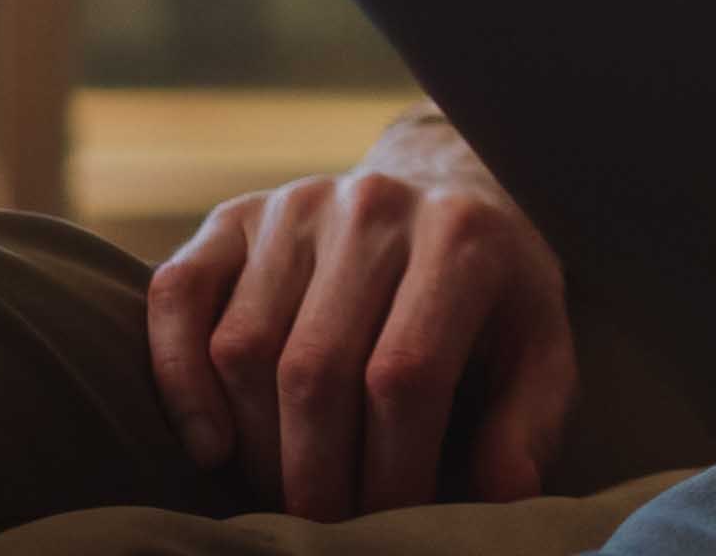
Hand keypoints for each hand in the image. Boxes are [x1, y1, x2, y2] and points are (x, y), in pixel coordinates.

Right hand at [146, 109, 575, 518]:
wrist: (443, 193)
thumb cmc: (490, 295)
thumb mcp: (539, 346)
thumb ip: (530, 418)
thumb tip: (504, 489)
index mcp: (460, 236)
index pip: (404, 374)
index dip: (392, 469)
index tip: (393, 523)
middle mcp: (373, 207)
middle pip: (314, 369)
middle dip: (316, 475)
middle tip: (327, 526)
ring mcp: (296, 206)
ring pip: (242, 347)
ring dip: (256, 444)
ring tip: (288, 488)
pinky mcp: (234, 216)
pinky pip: (176, 296)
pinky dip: (178, 381)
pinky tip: (211, 445)